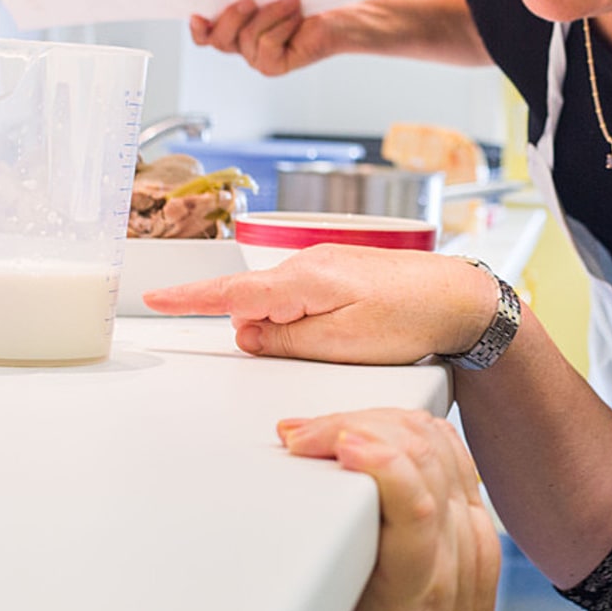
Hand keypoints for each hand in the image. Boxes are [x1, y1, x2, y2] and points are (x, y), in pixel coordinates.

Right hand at [143, 244, 496, 364]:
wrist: (460, 298)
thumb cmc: (410, 320)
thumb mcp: (341, 346)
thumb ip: (284, 341)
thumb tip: (245, 335)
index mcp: (302, 281)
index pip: (228, 294)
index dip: (187, 297)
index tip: (151, 296)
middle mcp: (307, 264)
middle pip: (256, 304)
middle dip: (265, 332)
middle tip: (322, 346)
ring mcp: (324, 265)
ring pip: (283, 303)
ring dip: (293, 328)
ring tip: (350, 338)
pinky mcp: (339, 272)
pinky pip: (304, 299)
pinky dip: (309, 318)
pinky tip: (347, 330)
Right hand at [189, 0, 339, 76]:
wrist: (338, 18)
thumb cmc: (305, 2)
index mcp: (236, 30)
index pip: (206, 37)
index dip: (197, 29)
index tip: (196, 15)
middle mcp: (243, 48)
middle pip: (219, 39)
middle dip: (231, 16)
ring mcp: (258, 61)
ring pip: (247, 37)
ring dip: (269, 14)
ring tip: (291, 0)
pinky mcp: (275, 67)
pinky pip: (267, 44)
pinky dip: (282, 25)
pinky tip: (296, 15)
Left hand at [279, 408, 502, 610]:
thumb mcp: (408, 583)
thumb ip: (392, 529)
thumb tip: (335, 482)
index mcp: (468, 529)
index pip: (434, 435)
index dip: (376, 414)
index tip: (324, 425)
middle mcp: (468, 535)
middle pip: (424, 433)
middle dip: (357, 414)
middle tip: (300, 432)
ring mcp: (450, 560)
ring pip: (420, 455)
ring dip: (353, 428)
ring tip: (304, 438)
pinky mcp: (420, 592)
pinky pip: (416, 510)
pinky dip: (383, 469)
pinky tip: (348, 453)